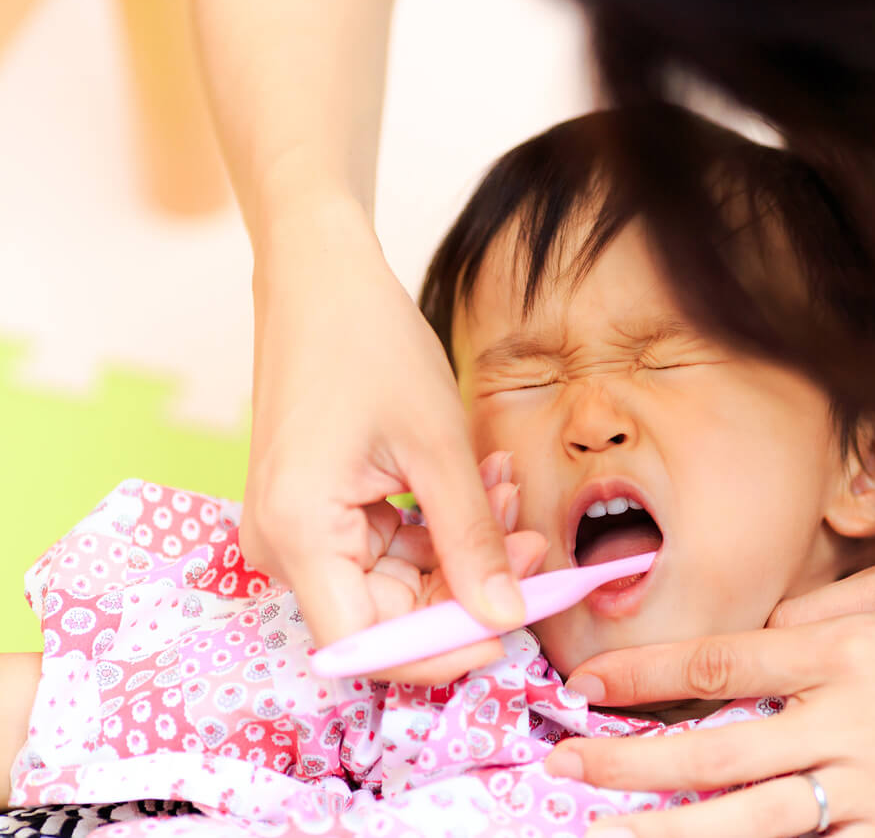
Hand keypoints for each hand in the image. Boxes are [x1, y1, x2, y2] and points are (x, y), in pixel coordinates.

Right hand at [244, 216, 543, 681]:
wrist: (319, 276)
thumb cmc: (367, 343)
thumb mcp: (437, 446)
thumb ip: (472, 540)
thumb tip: (508, 619)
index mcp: (298, 534)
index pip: (366, 646)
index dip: (440, 651)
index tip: (510, 631)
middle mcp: (284, 546)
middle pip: (385, 616)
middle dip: (468, 587)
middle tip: (535, 544)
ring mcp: (300, 530)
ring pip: (396, 581)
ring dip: (462, 549)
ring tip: (508, 488)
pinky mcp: (319, 511)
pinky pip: (388, 546)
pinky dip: (438, 525)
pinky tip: (483, 483)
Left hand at [547, 561, 874, 837]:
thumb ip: (825, 605)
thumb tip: (764, 631)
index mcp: (845, 652)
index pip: (722, 662)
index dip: (647, 674)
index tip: (592, 686)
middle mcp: (847, 724)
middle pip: (714, 751)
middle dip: (629, 762)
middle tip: (564, 765)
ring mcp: (871, 793)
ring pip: (747, 822)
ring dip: (666, 830)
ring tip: (601, 834)